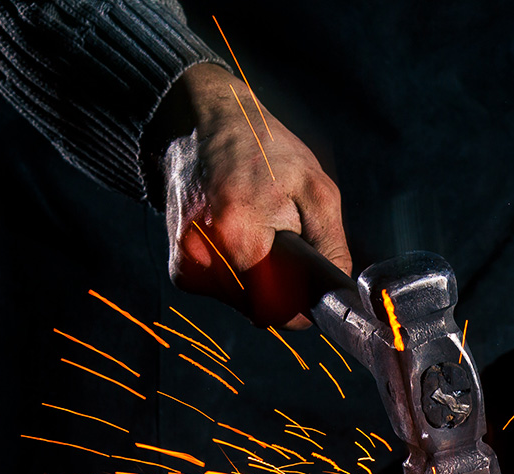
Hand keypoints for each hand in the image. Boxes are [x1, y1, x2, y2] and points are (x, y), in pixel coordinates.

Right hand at [150, 63, 350, 326]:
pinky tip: (238, 236)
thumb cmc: (265, 150)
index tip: (307, 288)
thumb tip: (335, 294)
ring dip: (257, 278)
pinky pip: (219, 289)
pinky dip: (236, 271)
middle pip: (258, 308)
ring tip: (257, 231)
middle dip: (279, 286)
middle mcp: (204, 255)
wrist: (205, 123)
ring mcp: (186, 262)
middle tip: (282, 243)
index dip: (299, 306)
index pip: (276, 310)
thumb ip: (332, 248)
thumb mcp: (317, 191)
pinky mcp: (178, 264)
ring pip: (239, 301)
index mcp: (240, 236)